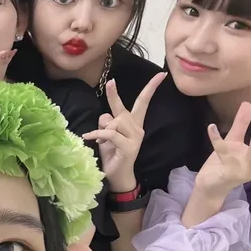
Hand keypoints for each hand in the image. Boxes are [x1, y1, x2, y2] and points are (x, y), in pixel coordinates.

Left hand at [83, 73, 164, 190]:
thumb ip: (108, 121)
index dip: (151, 88)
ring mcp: (135, 137)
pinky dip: (98, 134)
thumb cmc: (112, 153)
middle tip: (111, 81)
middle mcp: (137, 127)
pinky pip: (110, 133)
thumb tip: (106, 116)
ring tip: (100, 140)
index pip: (143, 102)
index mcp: (134, 123)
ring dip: (102, 129)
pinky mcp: (129, 146)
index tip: (162, 74)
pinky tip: (89, 137)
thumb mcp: (108, 134)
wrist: (117, 175)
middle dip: (115, 94)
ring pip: (114, 122)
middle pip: (123, 109)